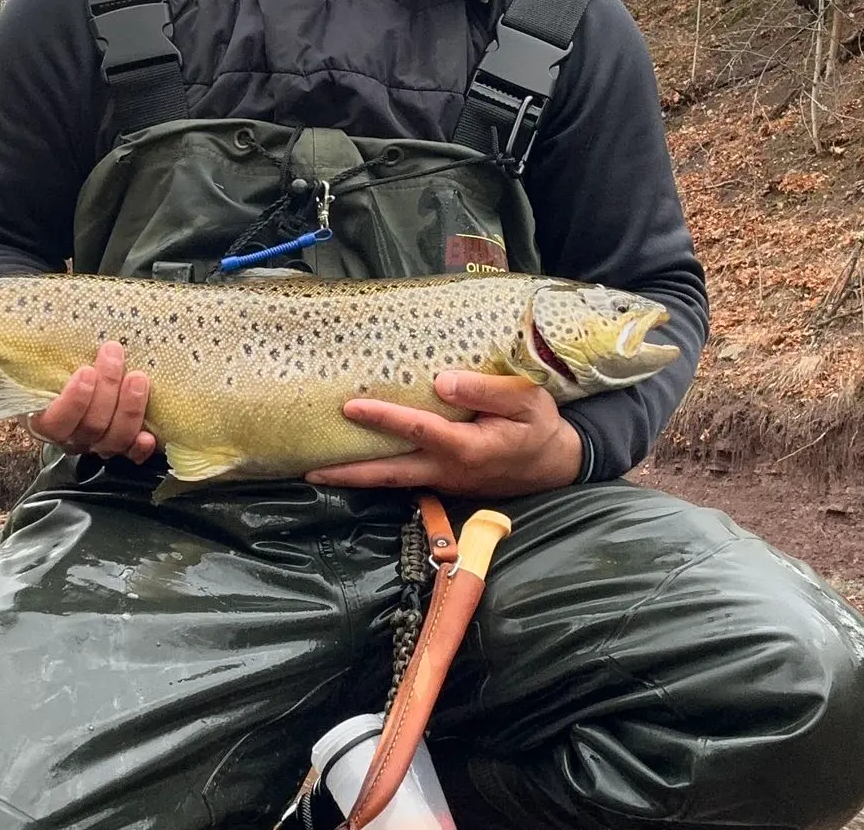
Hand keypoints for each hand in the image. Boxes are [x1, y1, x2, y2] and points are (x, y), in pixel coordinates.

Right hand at [0, 341, 155, 462]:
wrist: (68, 368)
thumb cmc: (41, 365)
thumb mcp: (13, 363)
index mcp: (41, 420)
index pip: (54, 423)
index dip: (72, 402)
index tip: (83, 371)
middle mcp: (70, 438)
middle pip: (91, 429)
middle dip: (106, 390)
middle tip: (113, 353)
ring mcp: (97, 442)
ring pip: (114, 439)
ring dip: (130, 410)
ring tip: (138, 377)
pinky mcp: (122, 441)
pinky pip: (131, 453)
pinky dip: (142, 448)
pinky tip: (151, 435)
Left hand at [303, 372, 583, 496]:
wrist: (556, 463)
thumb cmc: (539, 426)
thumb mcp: (525, 400)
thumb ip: (485, 391)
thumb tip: (442, 381)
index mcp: (469, 448)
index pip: (418, 430)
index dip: (384, 418)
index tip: (351, 407)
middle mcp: (449, 471)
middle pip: (390, 474)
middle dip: (349, 473)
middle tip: (308, 471)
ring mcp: (444, 482)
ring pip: (393, 482)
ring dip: (356, 478)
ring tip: (315, 472)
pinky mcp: (443, 482)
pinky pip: (404, 479)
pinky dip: (375, 475)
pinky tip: (352, 464)